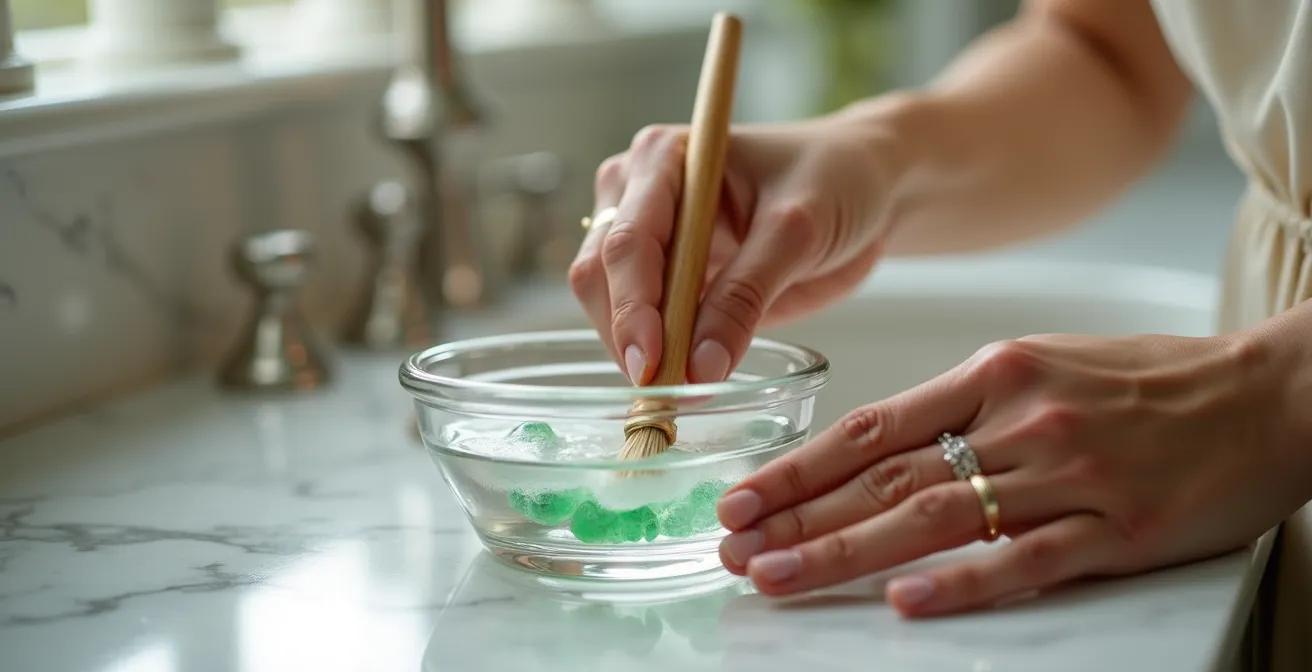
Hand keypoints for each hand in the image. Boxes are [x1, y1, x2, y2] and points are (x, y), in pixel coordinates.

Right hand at [569, 115, 899, 383]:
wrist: (867, 187)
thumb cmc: (836, 179)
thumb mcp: (797, 231)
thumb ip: (745, 294)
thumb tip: (701, 365)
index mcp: (663, 158)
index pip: (630, 240)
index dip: (633, 306)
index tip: (652, 363)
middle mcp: (638, 191)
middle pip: (601, 272)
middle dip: (628, 334)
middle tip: (667, 391)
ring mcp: (646, 235)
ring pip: (607, 302)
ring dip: (634, 350)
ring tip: (679, 393)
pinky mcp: (665, 277)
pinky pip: (640, 321)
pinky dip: (654, 354)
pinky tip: (682, 381)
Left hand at [714, 332, 1309, 615]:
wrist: (1266, 393)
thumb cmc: (1146, 379)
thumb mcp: (1043, 364)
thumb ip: (962, 404)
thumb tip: (877, 447)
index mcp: (995, 372)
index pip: (872, 426)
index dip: (799, 466)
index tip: (742, 495)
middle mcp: (1021, 419)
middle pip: (886, 475)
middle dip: (799, 517)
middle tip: (734, 547)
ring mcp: (1069, 475)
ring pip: (936, 518)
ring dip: (847, 552)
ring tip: (780, 578)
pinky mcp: (1119, 529)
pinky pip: (1026, 560)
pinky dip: (961, 583)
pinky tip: (904, 602)